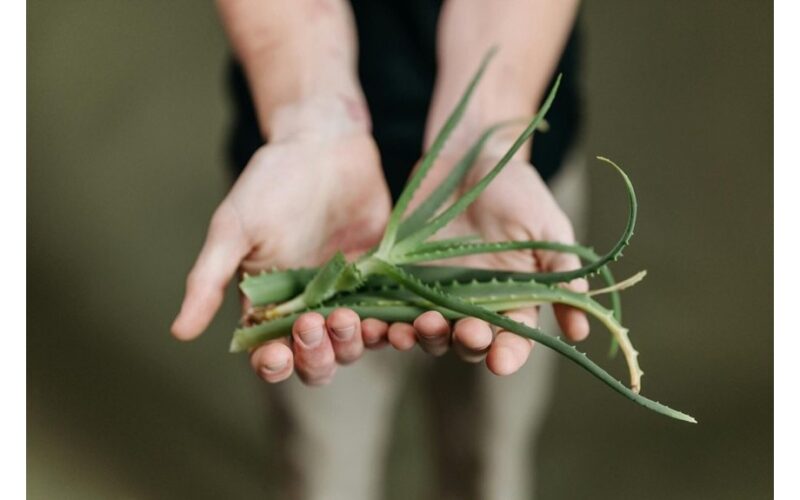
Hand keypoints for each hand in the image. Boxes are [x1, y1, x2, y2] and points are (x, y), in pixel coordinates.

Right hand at [171, 127, 391, 385]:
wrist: (325, 143)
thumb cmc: (271, 182)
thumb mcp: (233, 228)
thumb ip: (209, 280)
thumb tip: (178, 332)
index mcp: (268, 305)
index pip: (270, 354)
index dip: (274, 364)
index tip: (278, 353)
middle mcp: (309, 309)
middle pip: (316, 360)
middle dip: (318, 354)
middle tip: (318, 323)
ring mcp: (348, 297)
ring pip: (355, 345)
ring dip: (356, 343)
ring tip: (356, 320)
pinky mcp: (382, 280)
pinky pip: (392, 315)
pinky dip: (398, 327)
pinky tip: (404, 323)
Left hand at [365, 153, 589, 374]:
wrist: (470, 157)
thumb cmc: (517, 191)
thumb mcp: (547, 228)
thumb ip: (561, 274)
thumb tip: (581, 331)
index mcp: (512, 299)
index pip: (512, 340)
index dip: (508, 354)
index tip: (501, 361)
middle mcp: (473, 304)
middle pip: (468, 343)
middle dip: (466, 343)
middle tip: (465, 331)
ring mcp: (434, 293)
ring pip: (427, 333)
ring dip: (421, 338)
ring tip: (412, 330)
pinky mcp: (401, 278)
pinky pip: (389, 309)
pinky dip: (382, 322)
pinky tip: (374, 323)